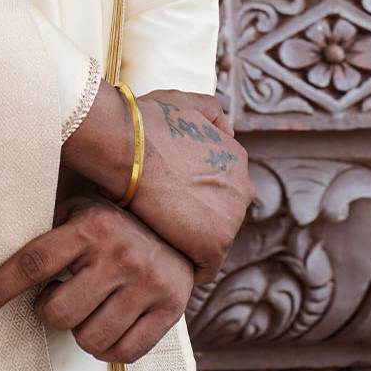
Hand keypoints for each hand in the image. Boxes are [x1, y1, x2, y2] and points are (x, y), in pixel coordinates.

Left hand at [0, 193, 194, 364]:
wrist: (180, 231)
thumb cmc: (115, 224)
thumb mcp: (80, 210)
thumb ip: (47, 228)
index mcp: (89, 226)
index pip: (32, 263)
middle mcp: (118, 254)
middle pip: (58, 313)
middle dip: (50, 312)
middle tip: (61, 296)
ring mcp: (146, 284)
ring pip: (88, 339)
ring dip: (80, 331)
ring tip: (89, 308)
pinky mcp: (168, 310)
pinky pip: (122, 354)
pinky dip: (107, 349)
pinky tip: (108, 324)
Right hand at [62, 85, 253, 282]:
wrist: (126, 144)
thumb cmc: (147, 121)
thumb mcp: (185, 102)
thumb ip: (212, 114)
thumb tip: (228, 131)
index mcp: (236, 157)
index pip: (222, 187)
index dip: (196, 195)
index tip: (172, 197)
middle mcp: (243, 188)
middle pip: (221, 215)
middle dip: (197, 218)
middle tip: (162, 217)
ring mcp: (232, 218)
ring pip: (213, 240)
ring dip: (190, 241)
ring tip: (159, 236)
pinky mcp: (215, 244)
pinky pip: (205, 267)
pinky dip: (187, 266)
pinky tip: (164, 256)